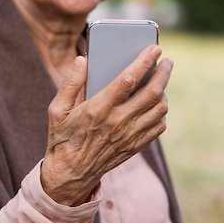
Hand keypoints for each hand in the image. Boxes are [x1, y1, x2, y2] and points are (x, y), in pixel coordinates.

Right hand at [40, 45, 172, 205]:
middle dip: (163, 73)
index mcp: (97, 109)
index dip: (144, 62)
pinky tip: (155, 104)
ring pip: (159, 109)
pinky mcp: (135, 146)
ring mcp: (129, 136)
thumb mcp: (56, 109)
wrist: (70, 174)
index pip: (128, 80)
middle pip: (152, 93)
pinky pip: (158, 127)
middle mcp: (117, 122)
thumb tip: (83, 60)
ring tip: (161, 81)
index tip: (154, 48)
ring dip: (164, 91)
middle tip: (167, 61)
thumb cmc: (62, 137)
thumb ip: (70, 83)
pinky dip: (161, 112)